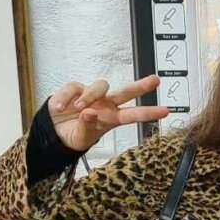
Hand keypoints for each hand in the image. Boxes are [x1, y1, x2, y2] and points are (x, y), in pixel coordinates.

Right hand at [48, 76, 169, 152]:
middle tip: (156, 81)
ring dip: (90, 96)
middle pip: (125, 92)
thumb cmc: (73, 134)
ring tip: (78, 108)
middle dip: (140, 86)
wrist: (53, 131)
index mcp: (111, 118)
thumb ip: (86, 128)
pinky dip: (65, 97)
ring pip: (100, 85)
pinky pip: (73, 87)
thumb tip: (88, 113)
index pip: (132, 115)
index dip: (148, 113)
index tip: (166, 111)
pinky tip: (59, 108)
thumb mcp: (81, 138)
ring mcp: (91, 94)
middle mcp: (105, 104)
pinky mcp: (74, 88)